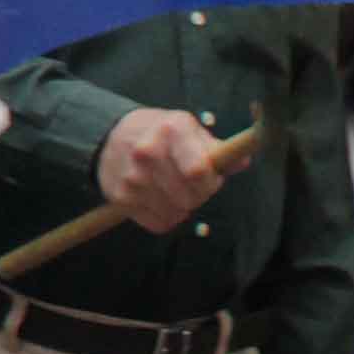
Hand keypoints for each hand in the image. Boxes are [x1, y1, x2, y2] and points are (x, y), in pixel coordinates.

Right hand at [97, 106, 237, 232]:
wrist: (111, 137)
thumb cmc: (161, 134)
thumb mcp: (189, 130)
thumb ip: (217, 149)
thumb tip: (242, 161)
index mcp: (172, 130)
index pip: (199, 170)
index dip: (210, 182)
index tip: (210, 178)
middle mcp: (148, 151)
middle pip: (189, 197)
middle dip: (198, 195)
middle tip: (191, 184)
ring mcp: (132, 176)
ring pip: (175, 213)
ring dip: (181, 208)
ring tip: (173, 189)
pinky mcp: (120, 197)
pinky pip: (158, 224)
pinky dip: (165, 217)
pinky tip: (160, 199)